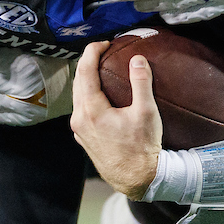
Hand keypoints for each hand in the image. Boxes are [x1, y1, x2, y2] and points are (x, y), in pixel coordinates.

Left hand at [70, 42, 161, 200]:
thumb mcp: (146, 113)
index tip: (104, 43)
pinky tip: (99, 93)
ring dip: (86, 78)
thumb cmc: (142, 148)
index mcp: (92, 110)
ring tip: (101, 68)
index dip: (92, 52)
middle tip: (103, 51)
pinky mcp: (84, 138)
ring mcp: (79, 130)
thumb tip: (137, 59)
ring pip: (77, 95)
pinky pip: (80, 108)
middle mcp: (80, 118)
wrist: (137, 180)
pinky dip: (87, 94)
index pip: (85, 71)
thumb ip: (141, 82)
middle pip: (78, 81)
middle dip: (88, 62)